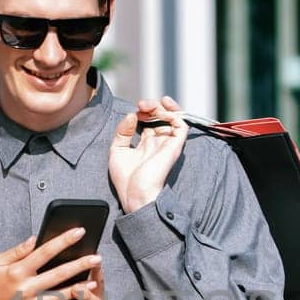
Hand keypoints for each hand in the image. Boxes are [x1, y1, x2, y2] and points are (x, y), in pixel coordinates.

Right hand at [0, 230, 101, 299]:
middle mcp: (24, 289)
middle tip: (98, 258)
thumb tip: (37, 239)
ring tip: (93, 282)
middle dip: (81, 265)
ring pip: (60, 297)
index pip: (45, 252)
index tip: (81, 232)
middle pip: (59, 275)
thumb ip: (18, 251)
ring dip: (78, 290)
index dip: (64, 241)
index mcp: (16, 271)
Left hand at [110, 95, 188, 213]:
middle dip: (152, 106)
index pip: (150, 121)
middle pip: (162, 117)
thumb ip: (122, 132)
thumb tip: (131, 114)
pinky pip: (182, 126)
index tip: (134, 111)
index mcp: (146, 144)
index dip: (143, 112)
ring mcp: (167, 144)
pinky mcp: (174, 147)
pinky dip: (174, 115)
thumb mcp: (117, 151)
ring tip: (149, 105)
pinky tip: (162, 111)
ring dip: (163, 107)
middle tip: (141, 104)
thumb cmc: (126, 180)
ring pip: (174, 118)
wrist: (135, 195)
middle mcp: (158, 142)